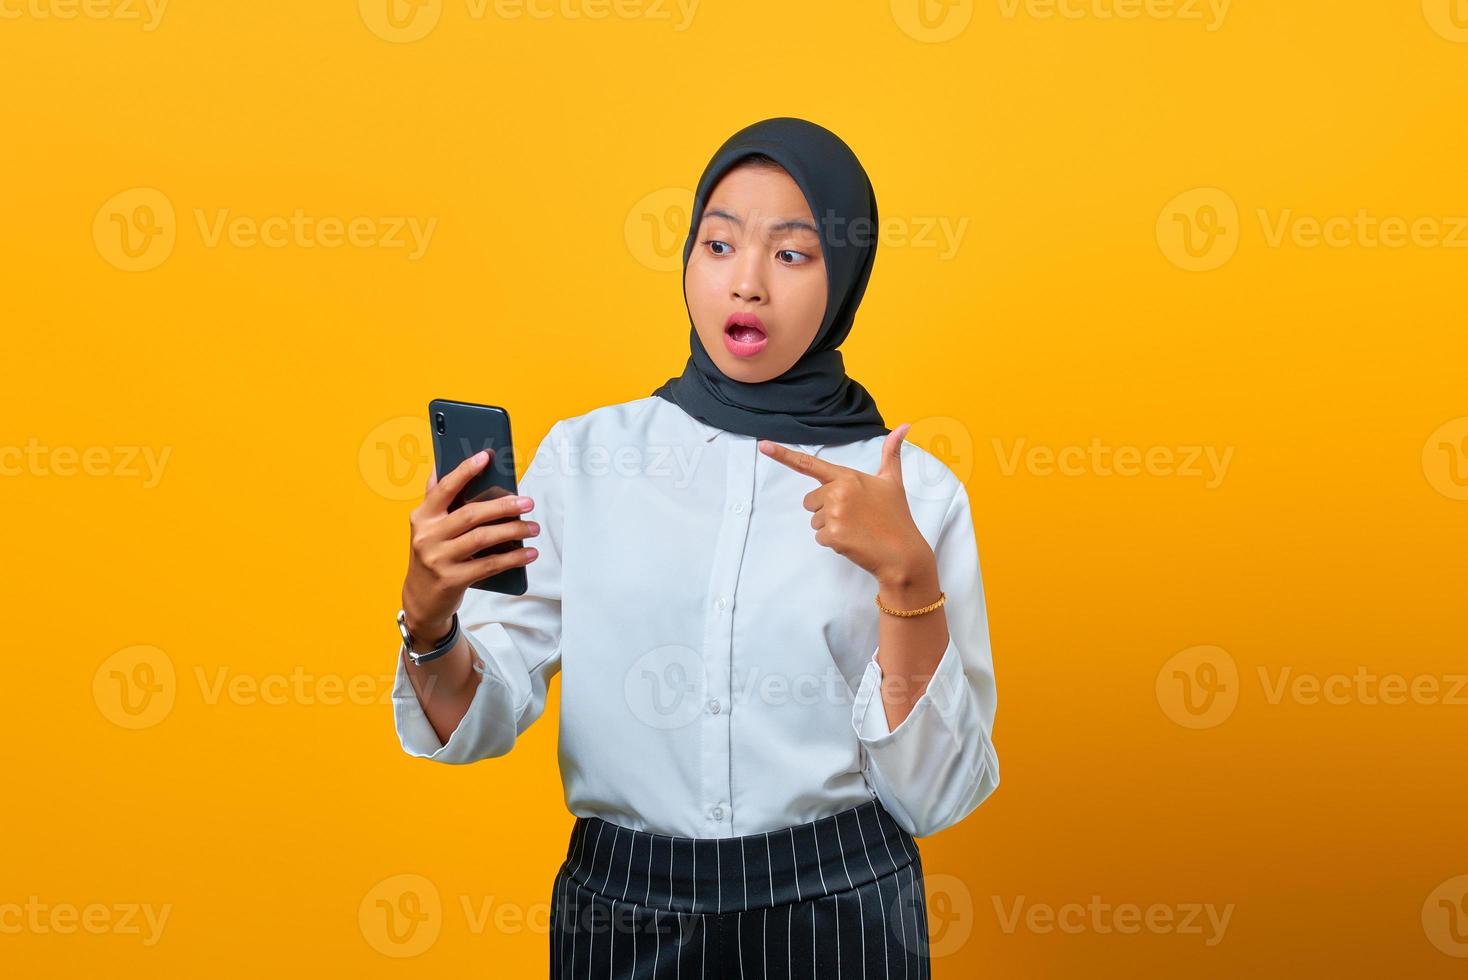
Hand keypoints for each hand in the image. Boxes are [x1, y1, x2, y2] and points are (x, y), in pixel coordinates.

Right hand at [401, 449, 540, 638]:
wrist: (421, 599)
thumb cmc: (433, 554)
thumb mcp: (429, 527)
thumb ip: (437, 499)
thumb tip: (441, 463)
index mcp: (422, 516)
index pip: (444, 489)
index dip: (464, 471)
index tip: (486, 456)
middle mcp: (427, 536)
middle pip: (470, 514)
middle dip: (503, 506)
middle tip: (527, 502)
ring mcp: (438, 559)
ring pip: (482, 539)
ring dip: (513, 531)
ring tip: (533, 528)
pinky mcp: (452, 580)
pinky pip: (489, 565)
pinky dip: (512, 558)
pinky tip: (529, 553)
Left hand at [758, 423, 934, 586]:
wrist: (902, 553)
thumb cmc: (896, 517)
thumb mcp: (893, 481)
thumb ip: (891, 453)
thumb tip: (904, 426)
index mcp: (848, 477)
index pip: (810, 463)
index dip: (783, 454)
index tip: (763, 445)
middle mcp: (838, 492)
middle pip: (810, 500)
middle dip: (826, 509)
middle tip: (853, 516)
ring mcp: (834, 514)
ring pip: (814, 520)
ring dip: (830, 526)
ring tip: (856, 528)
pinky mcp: (833, 535)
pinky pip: (820, 537)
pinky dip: (833, 541)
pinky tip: (853, 540)